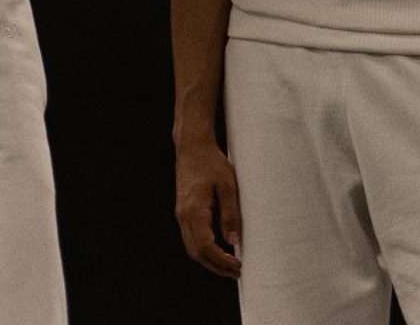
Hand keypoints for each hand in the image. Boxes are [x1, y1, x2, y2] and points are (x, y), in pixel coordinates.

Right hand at [174, 138, 242, 278]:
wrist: (192, 147)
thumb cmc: (212, 162)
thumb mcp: (228, 184)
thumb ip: (230, 213)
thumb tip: (234, 241)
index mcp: (194, 211)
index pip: (206, 246)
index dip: (222, 260)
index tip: (238, 265)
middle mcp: (184, 217)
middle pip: (197, 253)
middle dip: (216, 267)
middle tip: (236, 272)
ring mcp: (181, 215)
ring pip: (192, 248)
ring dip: (209, 261)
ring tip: (229, 265)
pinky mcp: (183, 212)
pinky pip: (191, 238)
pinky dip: (204, 250)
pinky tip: (218, 250)